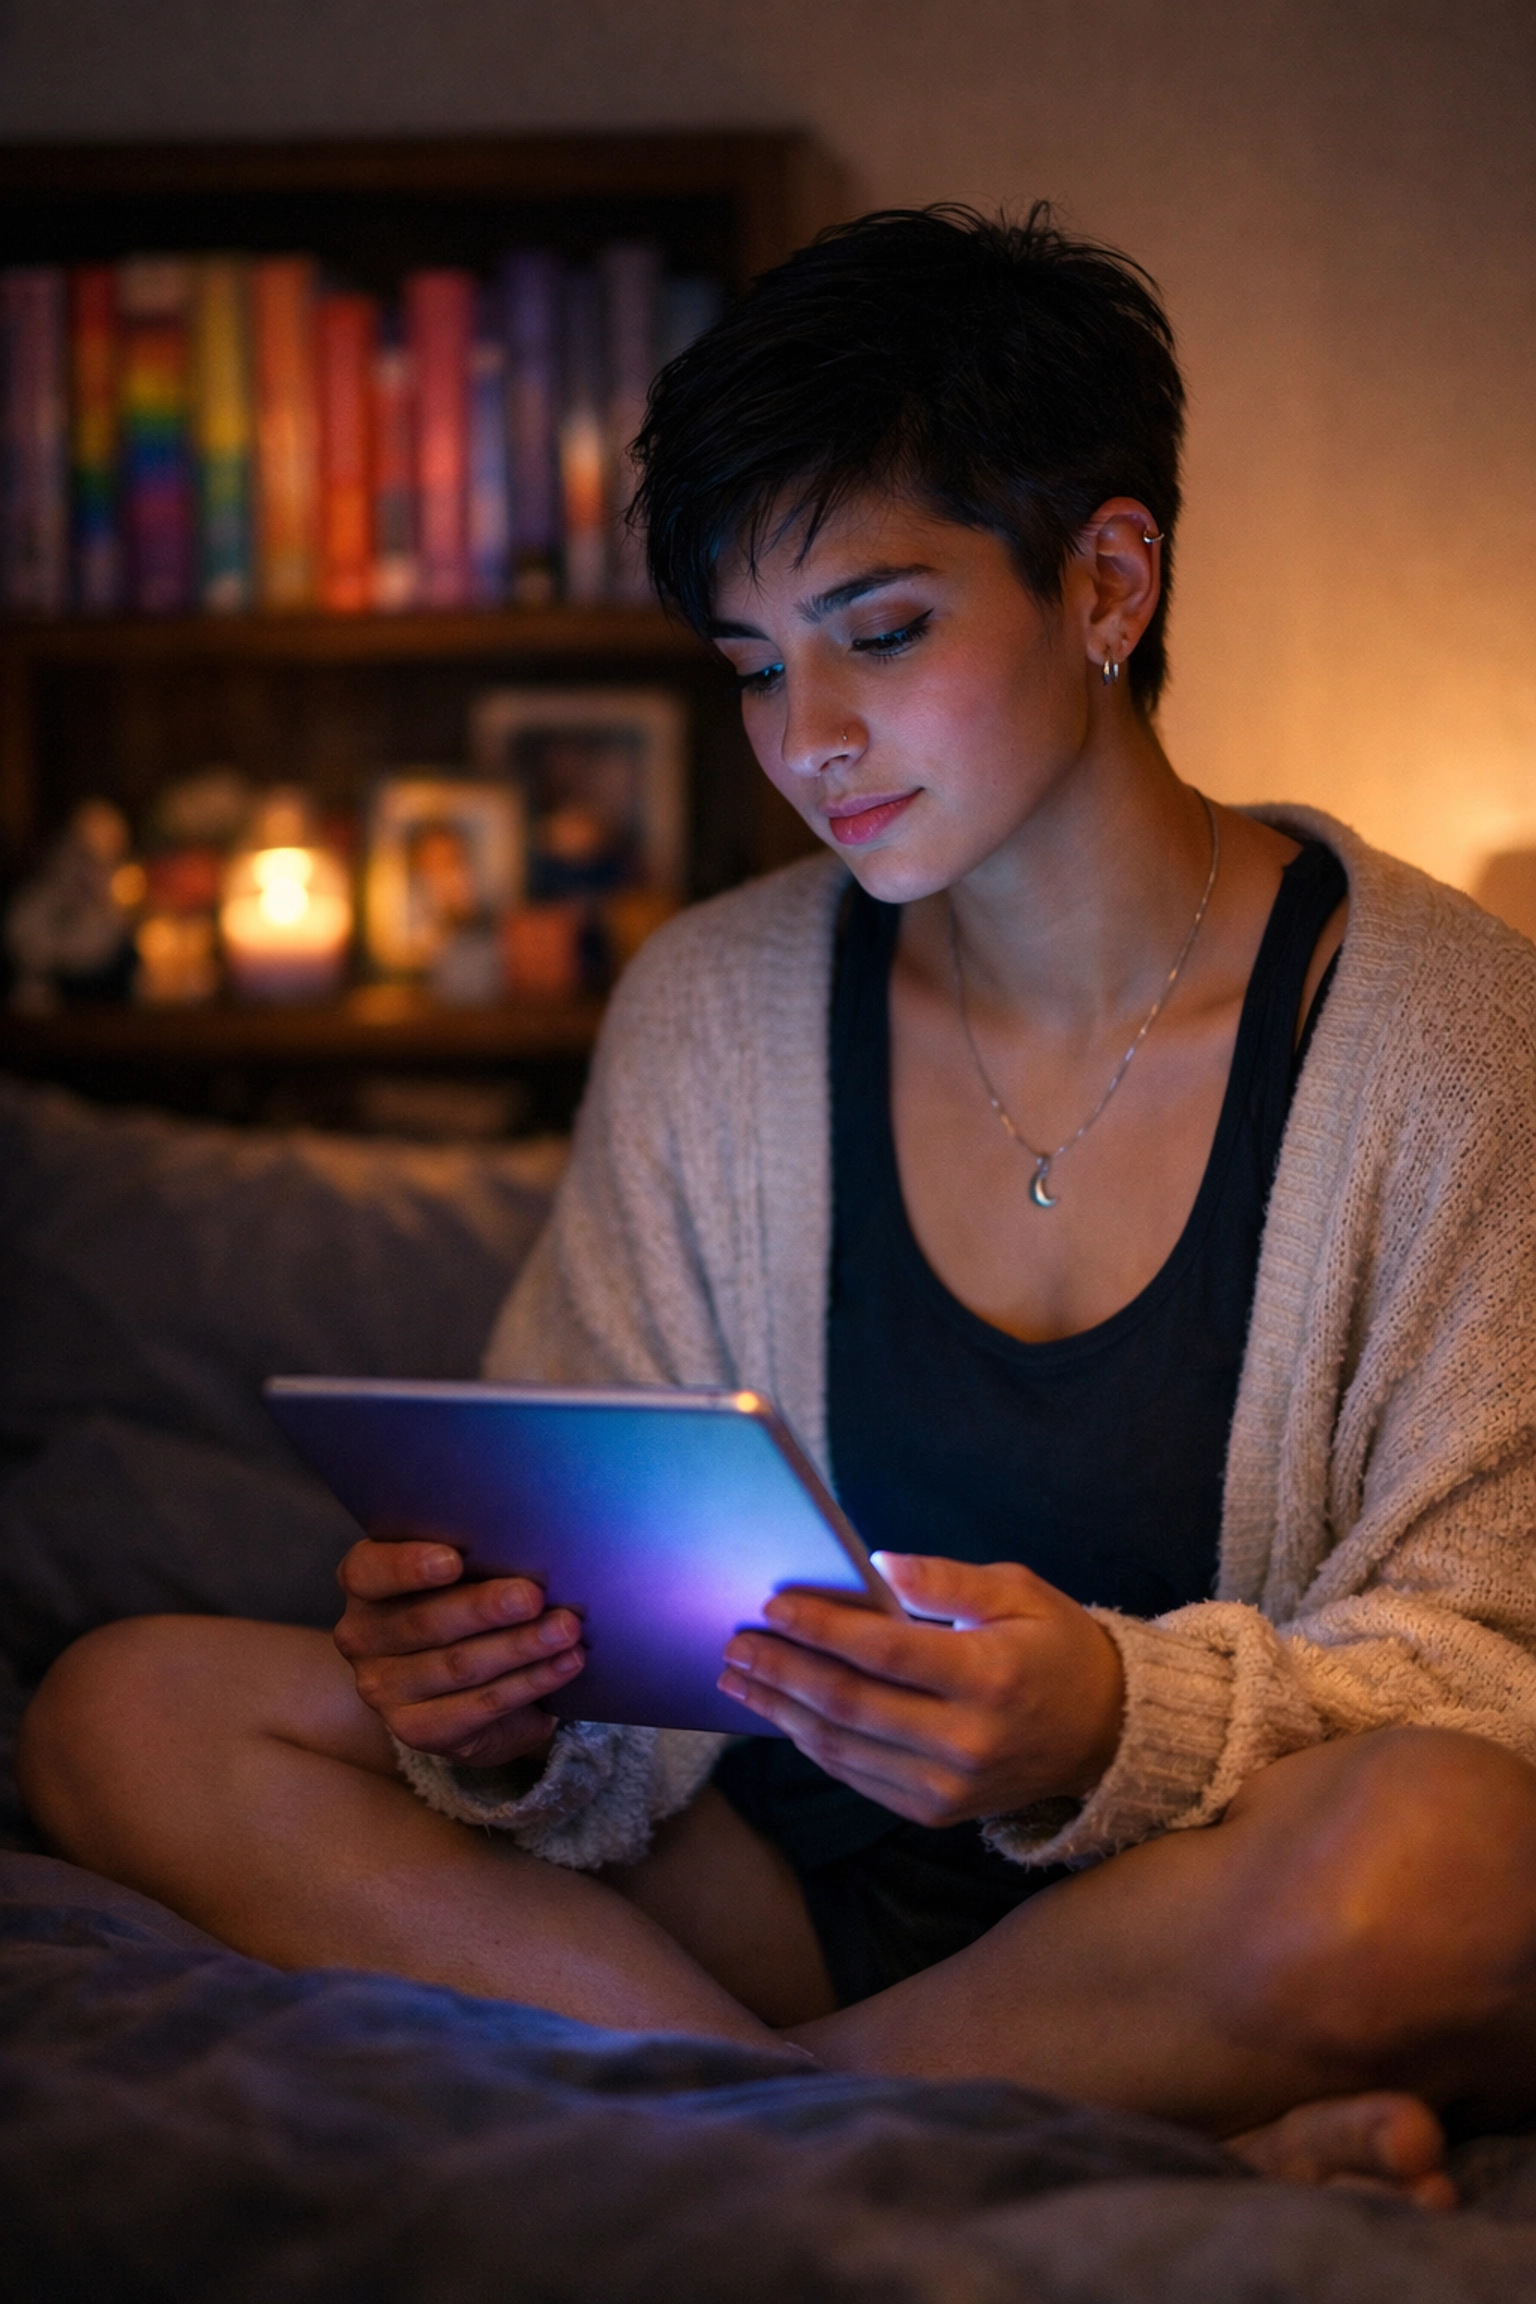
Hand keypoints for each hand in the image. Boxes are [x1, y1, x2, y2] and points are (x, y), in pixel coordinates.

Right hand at [333, 1537, 584, 1769]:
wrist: (463, 1683)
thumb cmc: (465, 1603)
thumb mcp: (462, 1573)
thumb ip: (477, 1556)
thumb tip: (532, 1542)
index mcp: (365, 1583)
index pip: (370, 1572)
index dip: (408, 1566)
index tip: (453, 1560)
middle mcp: (362, 1637)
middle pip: (424, 1621)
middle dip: (485, 1608)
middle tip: (533, 1597)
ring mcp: (384, 1689)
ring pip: (459, 1666)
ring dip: (520, 1646)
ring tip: (565, 1630)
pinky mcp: (416, 1731)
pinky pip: (480, 1706)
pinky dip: (530, 1682)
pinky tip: (564, 1664)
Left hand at [718, 1553, 1124, 1827]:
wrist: (1105, 1733)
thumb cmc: (1055, 1647)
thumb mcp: (1018, 1592)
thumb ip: (947, 1579)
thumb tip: (877, 1565)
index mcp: (989, 1676)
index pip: (883, 1652)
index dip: (821, 1628)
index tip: (772, 1606)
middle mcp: (967, 1740)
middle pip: (848, 1704)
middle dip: (782, 1671)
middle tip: (734, 1645)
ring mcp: (950, 1785)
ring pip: (842, 1747)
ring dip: (781, 1711)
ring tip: (740, 1679)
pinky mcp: (936, 1811)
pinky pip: (857, 1777)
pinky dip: (813, 1745)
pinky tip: (784, 1714)